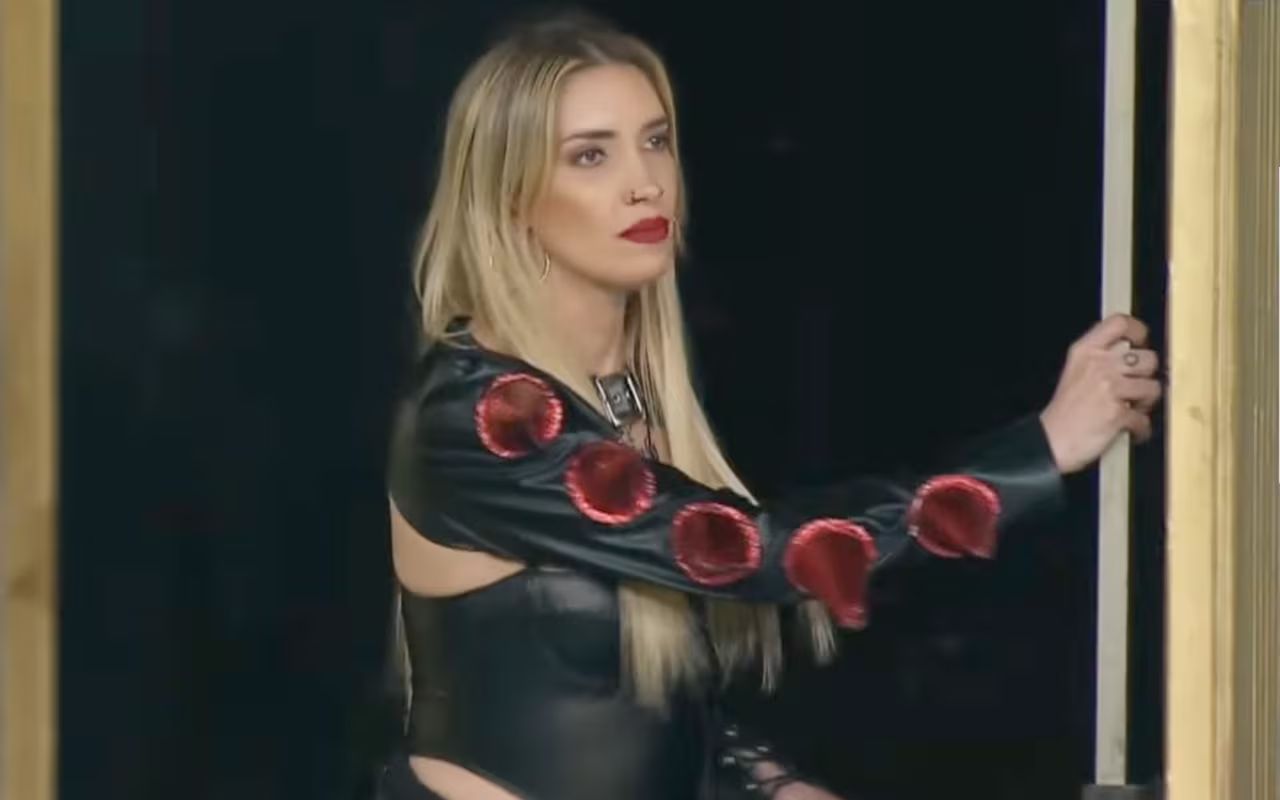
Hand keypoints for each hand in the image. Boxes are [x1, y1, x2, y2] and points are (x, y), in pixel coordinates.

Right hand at [1039, 313, 1162, 473]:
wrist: (1049, 441)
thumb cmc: (1062, 411)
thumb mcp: (1074, 372)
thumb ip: (1099, 358)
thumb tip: (1131, 355)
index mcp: (1085, 351)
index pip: (1120, 323)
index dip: (1137, 330)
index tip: (1140, 342)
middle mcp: (1099, 365)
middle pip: (1147, 357)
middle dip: (1147, 375)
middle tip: (1136, 386)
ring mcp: (1110, 389)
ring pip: (1153, 387)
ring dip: (1147, 402)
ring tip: (1134, 409)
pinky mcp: (1118, 414)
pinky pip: (1144, 419)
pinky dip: (1141, 429)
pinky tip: (1131, 431)